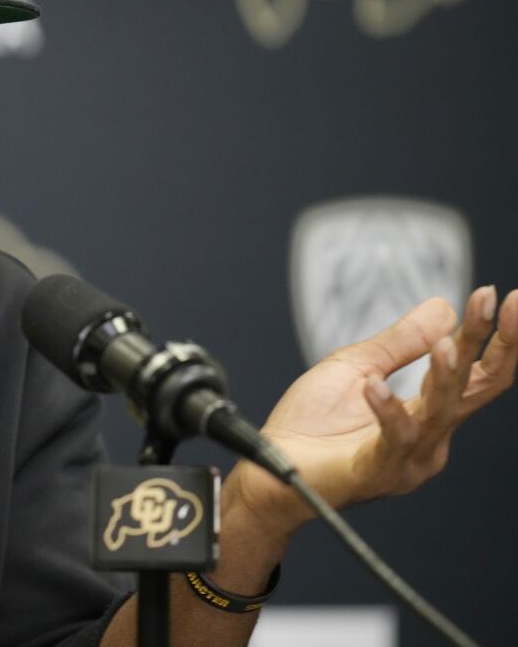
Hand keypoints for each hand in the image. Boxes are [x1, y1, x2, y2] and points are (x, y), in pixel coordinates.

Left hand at [228, 285, 516, 534]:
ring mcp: (408, 459)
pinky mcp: (377, 471)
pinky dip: (386, 409)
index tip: (501, 294)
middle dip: (496, 347)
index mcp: (428, 412)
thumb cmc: (311, 424)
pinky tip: (375, 384)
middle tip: (503, 303)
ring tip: (446, 343)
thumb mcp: (356, 368)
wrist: (270, 471)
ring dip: (446, 376)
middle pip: (474, 389)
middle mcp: (429, 438)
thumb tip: (444, 308)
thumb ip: (399, 343)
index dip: (491, 335)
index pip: (472, 370)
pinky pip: (392, 438)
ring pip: (440, 412)